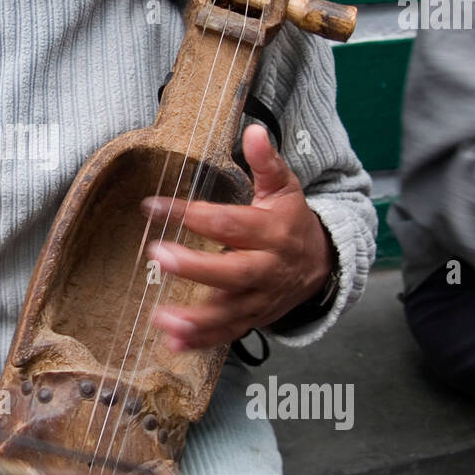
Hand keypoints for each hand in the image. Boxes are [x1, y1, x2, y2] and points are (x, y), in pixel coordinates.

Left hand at [142, 123, 334, 352]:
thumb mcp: (284, 188)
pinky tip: (172, 343)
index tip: (152, 206)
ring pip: (228, 312)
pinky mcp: (253, 319)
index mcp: (271, 232)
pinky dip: (201, 342)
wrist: (322, 265)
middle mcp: (267, 268)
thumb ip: (266, 162)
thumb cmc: (291, 221)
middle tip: (159, 256)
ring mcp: (260, 298)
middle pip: (232, 272)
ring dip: (195, 319)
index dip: (190, 213)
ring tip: (161, 317)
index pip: (227, 222)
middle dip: (195, 268)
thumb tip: (253, 130)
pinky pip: (227, 334)